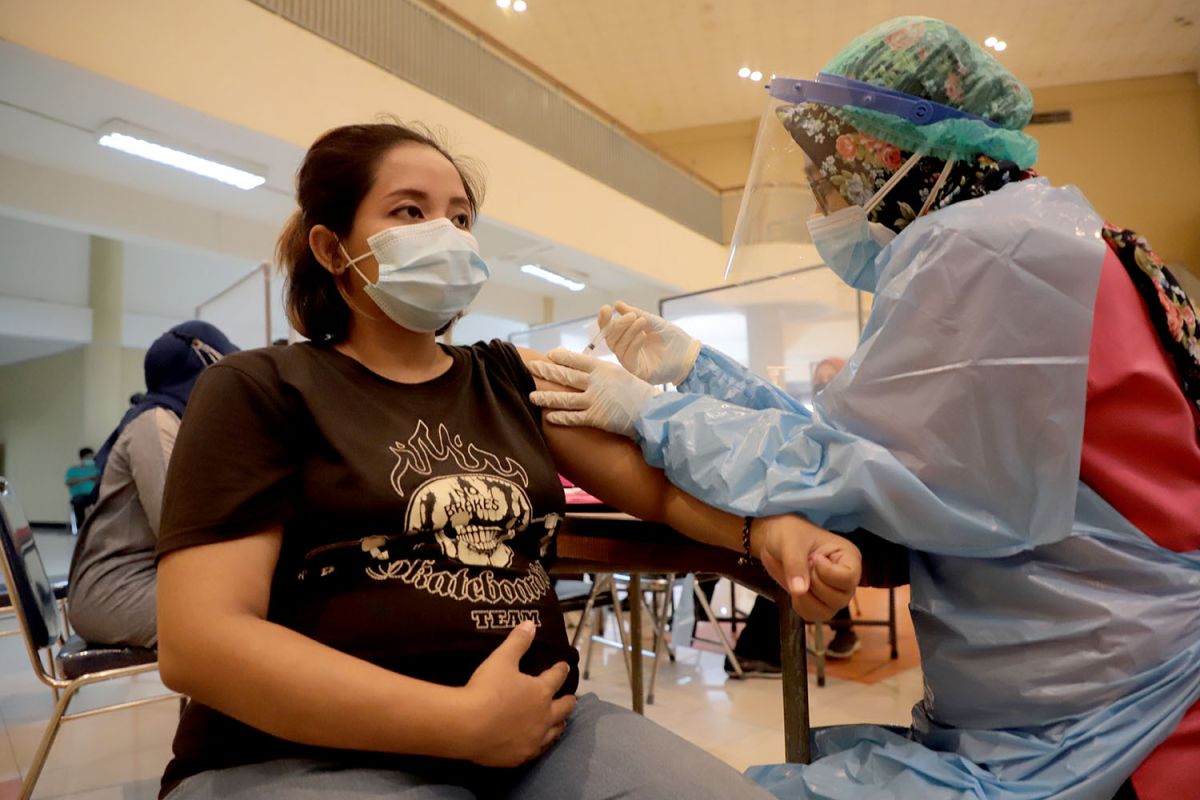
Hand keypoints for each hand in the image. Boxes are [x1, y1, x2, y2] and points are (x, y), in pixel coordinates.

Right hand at [459, 622, 576, 766]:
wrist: (467, 726)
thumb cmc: (485, 689)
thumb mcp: (501, 659)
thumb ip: (517, 642)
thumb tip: (529, 624)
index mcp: (540, 692)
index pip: (556, 678)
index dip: (561, 670)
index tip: (564, 666)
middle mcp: (543, 717)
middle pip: (563, 708)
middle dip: (569, 701)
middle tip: (572, 698)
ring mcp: (533, 739)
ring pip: (555, 732)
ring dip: (560, 724)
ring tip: (562, 722)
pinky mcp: (521, 756)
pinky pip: (538, 751)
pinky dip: (543, 744)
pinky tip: (540, 743)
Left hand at [528, 349, 659, 437]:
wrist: (652, 412)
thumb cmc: (639, 394)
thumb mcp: (621, 375)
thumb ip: (603, 373)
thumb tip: (588, 372)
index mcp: (603, 368)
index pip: (576, 359)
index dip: (560, 357)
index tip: (548, 354)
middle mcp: (596, 382)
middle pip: (565, 375)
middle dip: (546, 371)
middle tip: (531, 368)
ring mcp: (594, 400)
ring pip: (564, 397)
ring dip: (546, 397)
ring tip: (531, 396)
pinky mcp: (596, 417)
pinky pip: (573, 417)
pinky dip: (560, 417)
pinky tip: (548, 417)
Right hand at [599, 302, 700, 385]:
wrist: (689, 354)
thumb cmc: (672, 338)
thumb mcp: (653, 322)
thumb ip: (636, 314)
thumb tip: (617, 304)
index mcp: (627, 338)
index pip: (609, 331)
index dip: (605, 321)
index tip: (606, 308)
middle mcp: (626, 350)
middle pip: (610, 339)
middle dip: (618, 325)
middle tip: (632, 316)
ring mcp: (630, 362)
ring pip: (618, 347)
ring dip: (628, 332)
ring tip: (641, 322)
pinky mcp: (637, 372)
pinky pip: (628, 357)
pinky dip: (633, 344)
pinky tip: (643, 335)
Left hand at [752, 516, 861, 620]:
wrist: (775, 542)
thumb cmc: (789, 533)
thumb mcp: (790, 542)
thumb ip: (795, 564)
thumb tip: (800, 590)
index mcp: (849, 556)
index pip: (849, 577)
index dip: (827, 573)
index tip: (814, 558)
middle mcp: (847, 578)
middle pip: (840, 598)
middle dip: (815, 585)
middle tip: (804, 566)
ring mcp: (835, 593)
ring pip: (828, 611)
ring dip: (806, 598)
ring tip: (799, 578)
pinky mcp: (822, 603)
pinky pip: (814, 616)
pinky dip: (801, 606)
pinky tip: (796, 589)